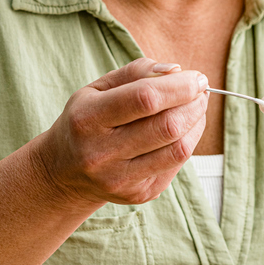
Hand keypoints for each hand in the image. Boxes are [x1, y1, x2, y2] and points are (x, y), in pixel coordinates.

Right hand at [37, 57, 207, 207]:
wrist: (63, 172)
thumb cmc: (87, 120)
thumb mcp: (97, 89)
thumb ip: (136, 72)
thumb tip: (176, 70)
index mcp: (88, 119)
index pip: (146, 98)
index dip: (180, 86)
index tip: (197, 77)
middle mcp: (101, 153)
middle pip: (168, 126)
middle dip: (194, 103)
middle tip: (200, 91)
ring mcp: (120, 179)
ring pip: (179, 149)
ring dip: (197, 122)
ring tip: (196, 107)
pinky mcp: (138, 194)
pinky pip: (177, 165)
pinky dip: (189, 141)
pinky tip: (184, 129)